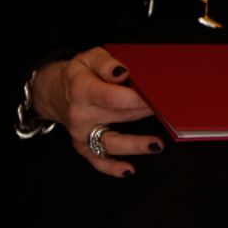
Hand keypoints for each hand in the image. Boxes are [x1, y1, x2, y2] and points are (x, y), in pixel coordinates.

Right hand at [30, 47, 158, 177]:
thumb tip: (123, 72)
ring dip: (135, 145)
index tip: (157, 97)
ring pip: (111, 142)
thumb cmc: (80, 73)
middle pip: (120, 116)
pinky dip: (112, 167)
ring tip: (156, 144)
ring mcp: (82, 133)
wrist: (55, 92)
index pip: (112, 97)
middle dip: (147, 114)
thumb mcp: (89, 57)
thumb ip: (106, 63)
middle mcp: (81, 114)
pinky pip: (97, 160)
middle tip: (172, 113)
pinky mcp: (83, 146)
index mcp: (83, 90)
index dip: (136, 98)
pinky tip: (129, 170)